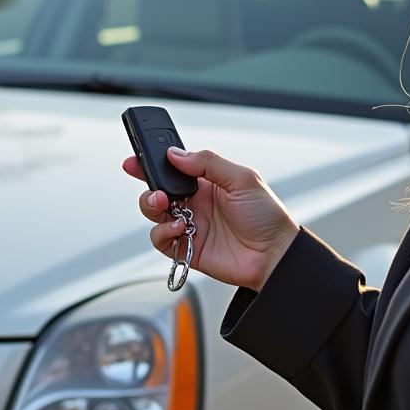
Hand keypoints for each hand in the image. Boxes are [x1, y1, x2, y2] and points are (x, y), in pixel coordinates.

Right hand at [123, 146, 299, 291]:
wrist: (274, 255)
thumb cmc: (267, 217)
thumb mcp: (242, 179)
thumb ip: (208, 163)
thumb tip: (176, 154)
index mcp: (206, 182)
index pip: (173, 168)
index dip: (152, 162)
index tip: (136, 159)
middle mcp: (194, 202)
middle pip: (157, 189)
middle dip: (147, 185)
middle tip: (154, 187)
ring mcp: (188, 225)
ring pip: (153, 213)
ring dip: (151, 206)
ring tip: (165, 204)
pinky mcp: (185, 248)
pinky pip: (160, 239)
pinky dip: (162, 232)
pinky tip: (179, 228)